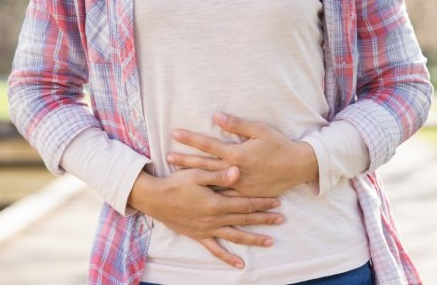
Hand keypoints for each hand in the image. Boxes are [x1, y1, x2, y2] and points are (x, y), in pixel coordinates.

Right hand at [128, 167, 282, 268]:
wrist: (154, 199)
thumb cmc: (175, 183)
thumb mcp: (197, 174)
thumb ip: (218, 175)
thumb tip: (238, 172)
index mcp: (216, 202)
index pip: (245, 203)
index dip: (262, 202)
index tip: (277, 201)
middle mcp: (214, 219)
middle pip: (244, 220)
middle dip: (264, 219)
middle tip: (281, 219)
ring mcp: (207, 230)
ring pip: (235, 236)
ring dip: (253, 239)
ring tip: (270, 242)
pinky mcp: (198, 236)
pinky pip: (215, 250)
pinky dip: (228, 258)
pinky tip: (240, 264)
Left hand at [168, 112, 318, 196]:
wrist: (298, 167)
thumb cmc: (279, 145)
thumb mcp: (259, 130)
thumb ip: (236, 125)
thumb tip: (216, 116)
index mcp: (237, 154)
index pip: (208, 145)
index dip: (191, 138)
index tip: (175, 133)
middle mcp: (235, 171)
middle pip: (204, 165)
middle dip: (185, 160)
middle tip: (167, 157)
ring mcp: (239, 185)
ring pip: (211, 182)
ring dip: (193, 177)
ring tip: (176, 175)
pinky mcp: (245, 195)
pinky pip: (224, 195)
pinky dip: (210, 192)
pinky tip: (198, 192)